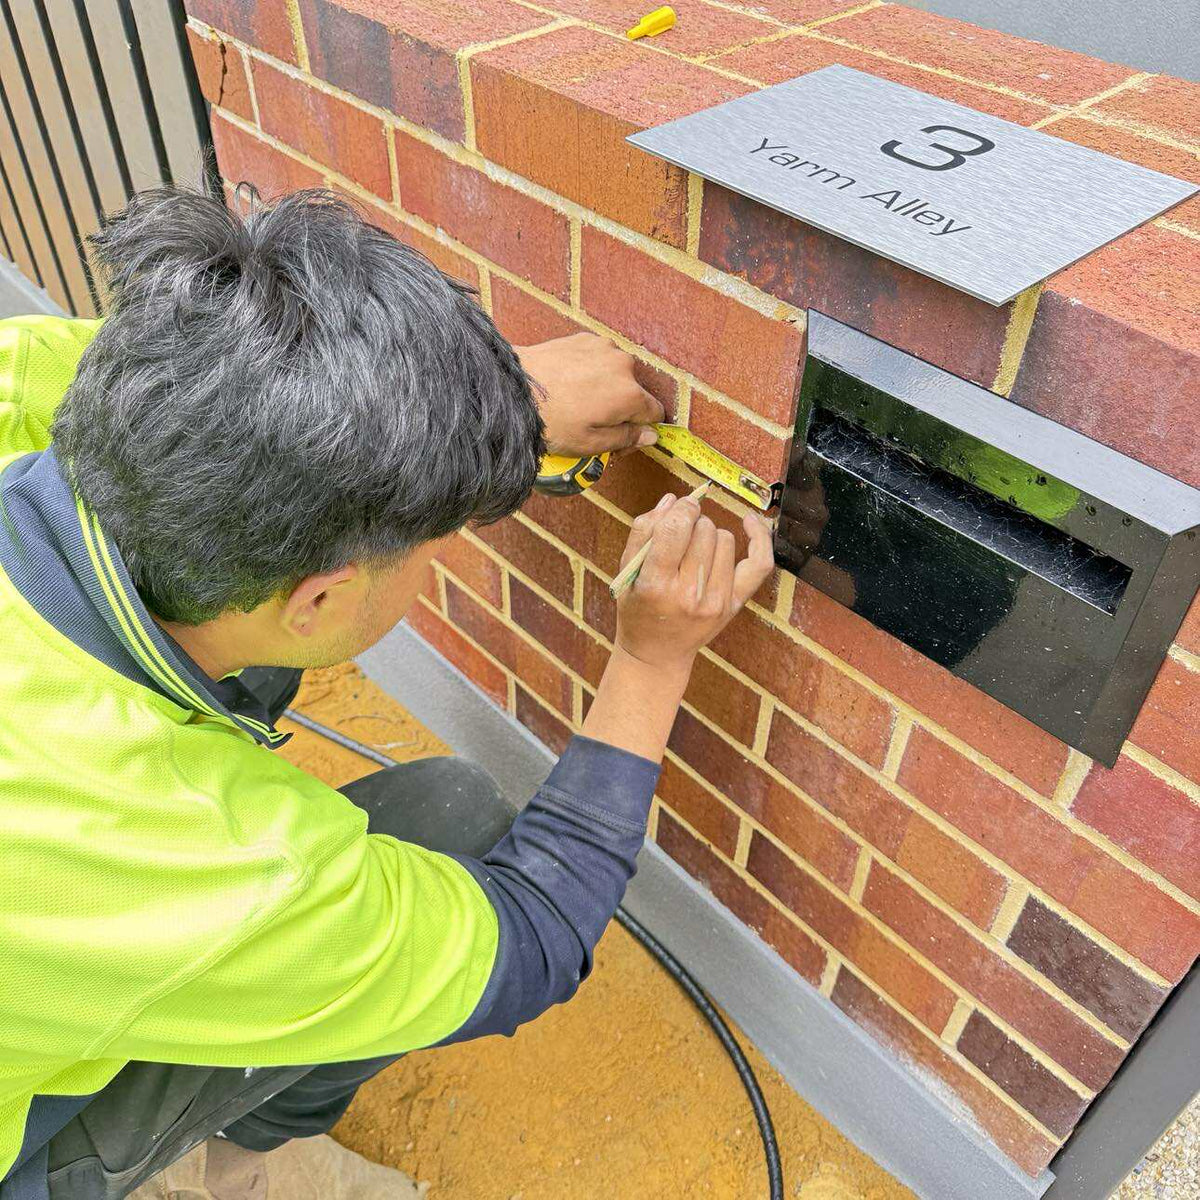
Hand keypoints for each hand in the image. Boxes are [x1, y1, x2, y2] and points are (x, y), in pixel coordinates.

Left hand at [516, 333, 664, 455]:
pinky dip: (591, 371)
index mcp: (630, 395)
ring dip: (606, 388)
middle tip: (593, 425)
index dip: (641, 431)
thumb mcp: (590, 444)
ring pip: (617, 374)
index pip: (655, 414)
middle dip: (621, 409)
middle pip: (636, 392)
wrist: (514, 389)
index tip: (621, 440)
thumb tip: (651, 435)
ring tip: (578, 403)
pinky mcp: (585, 339)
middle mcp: (624, 366)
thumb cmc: (551, 421)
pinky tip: (570, 384)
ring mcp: (604, 348)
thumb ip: (627, 439)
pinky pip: (599, 359)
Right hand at [614, 493, 773, 672]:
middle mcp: (689, 594)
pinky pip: (759, 563)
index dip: (681, 509)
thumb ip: (643, 531)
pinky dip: (759, 537)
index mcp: (655, 584)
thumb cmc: (638, 608)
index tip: (680, 508)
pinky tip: (749, 521)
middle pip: (703, 530)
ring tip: (695, 551)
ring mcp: (716, 601)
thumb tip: (673, 500)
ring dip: (710, 535)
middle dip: (692, 524)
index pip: (676, 529)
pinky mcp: (734, 604)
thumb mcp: (627, 571)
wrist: (657, 654)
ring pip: (725, 538)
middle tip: (680, 538)